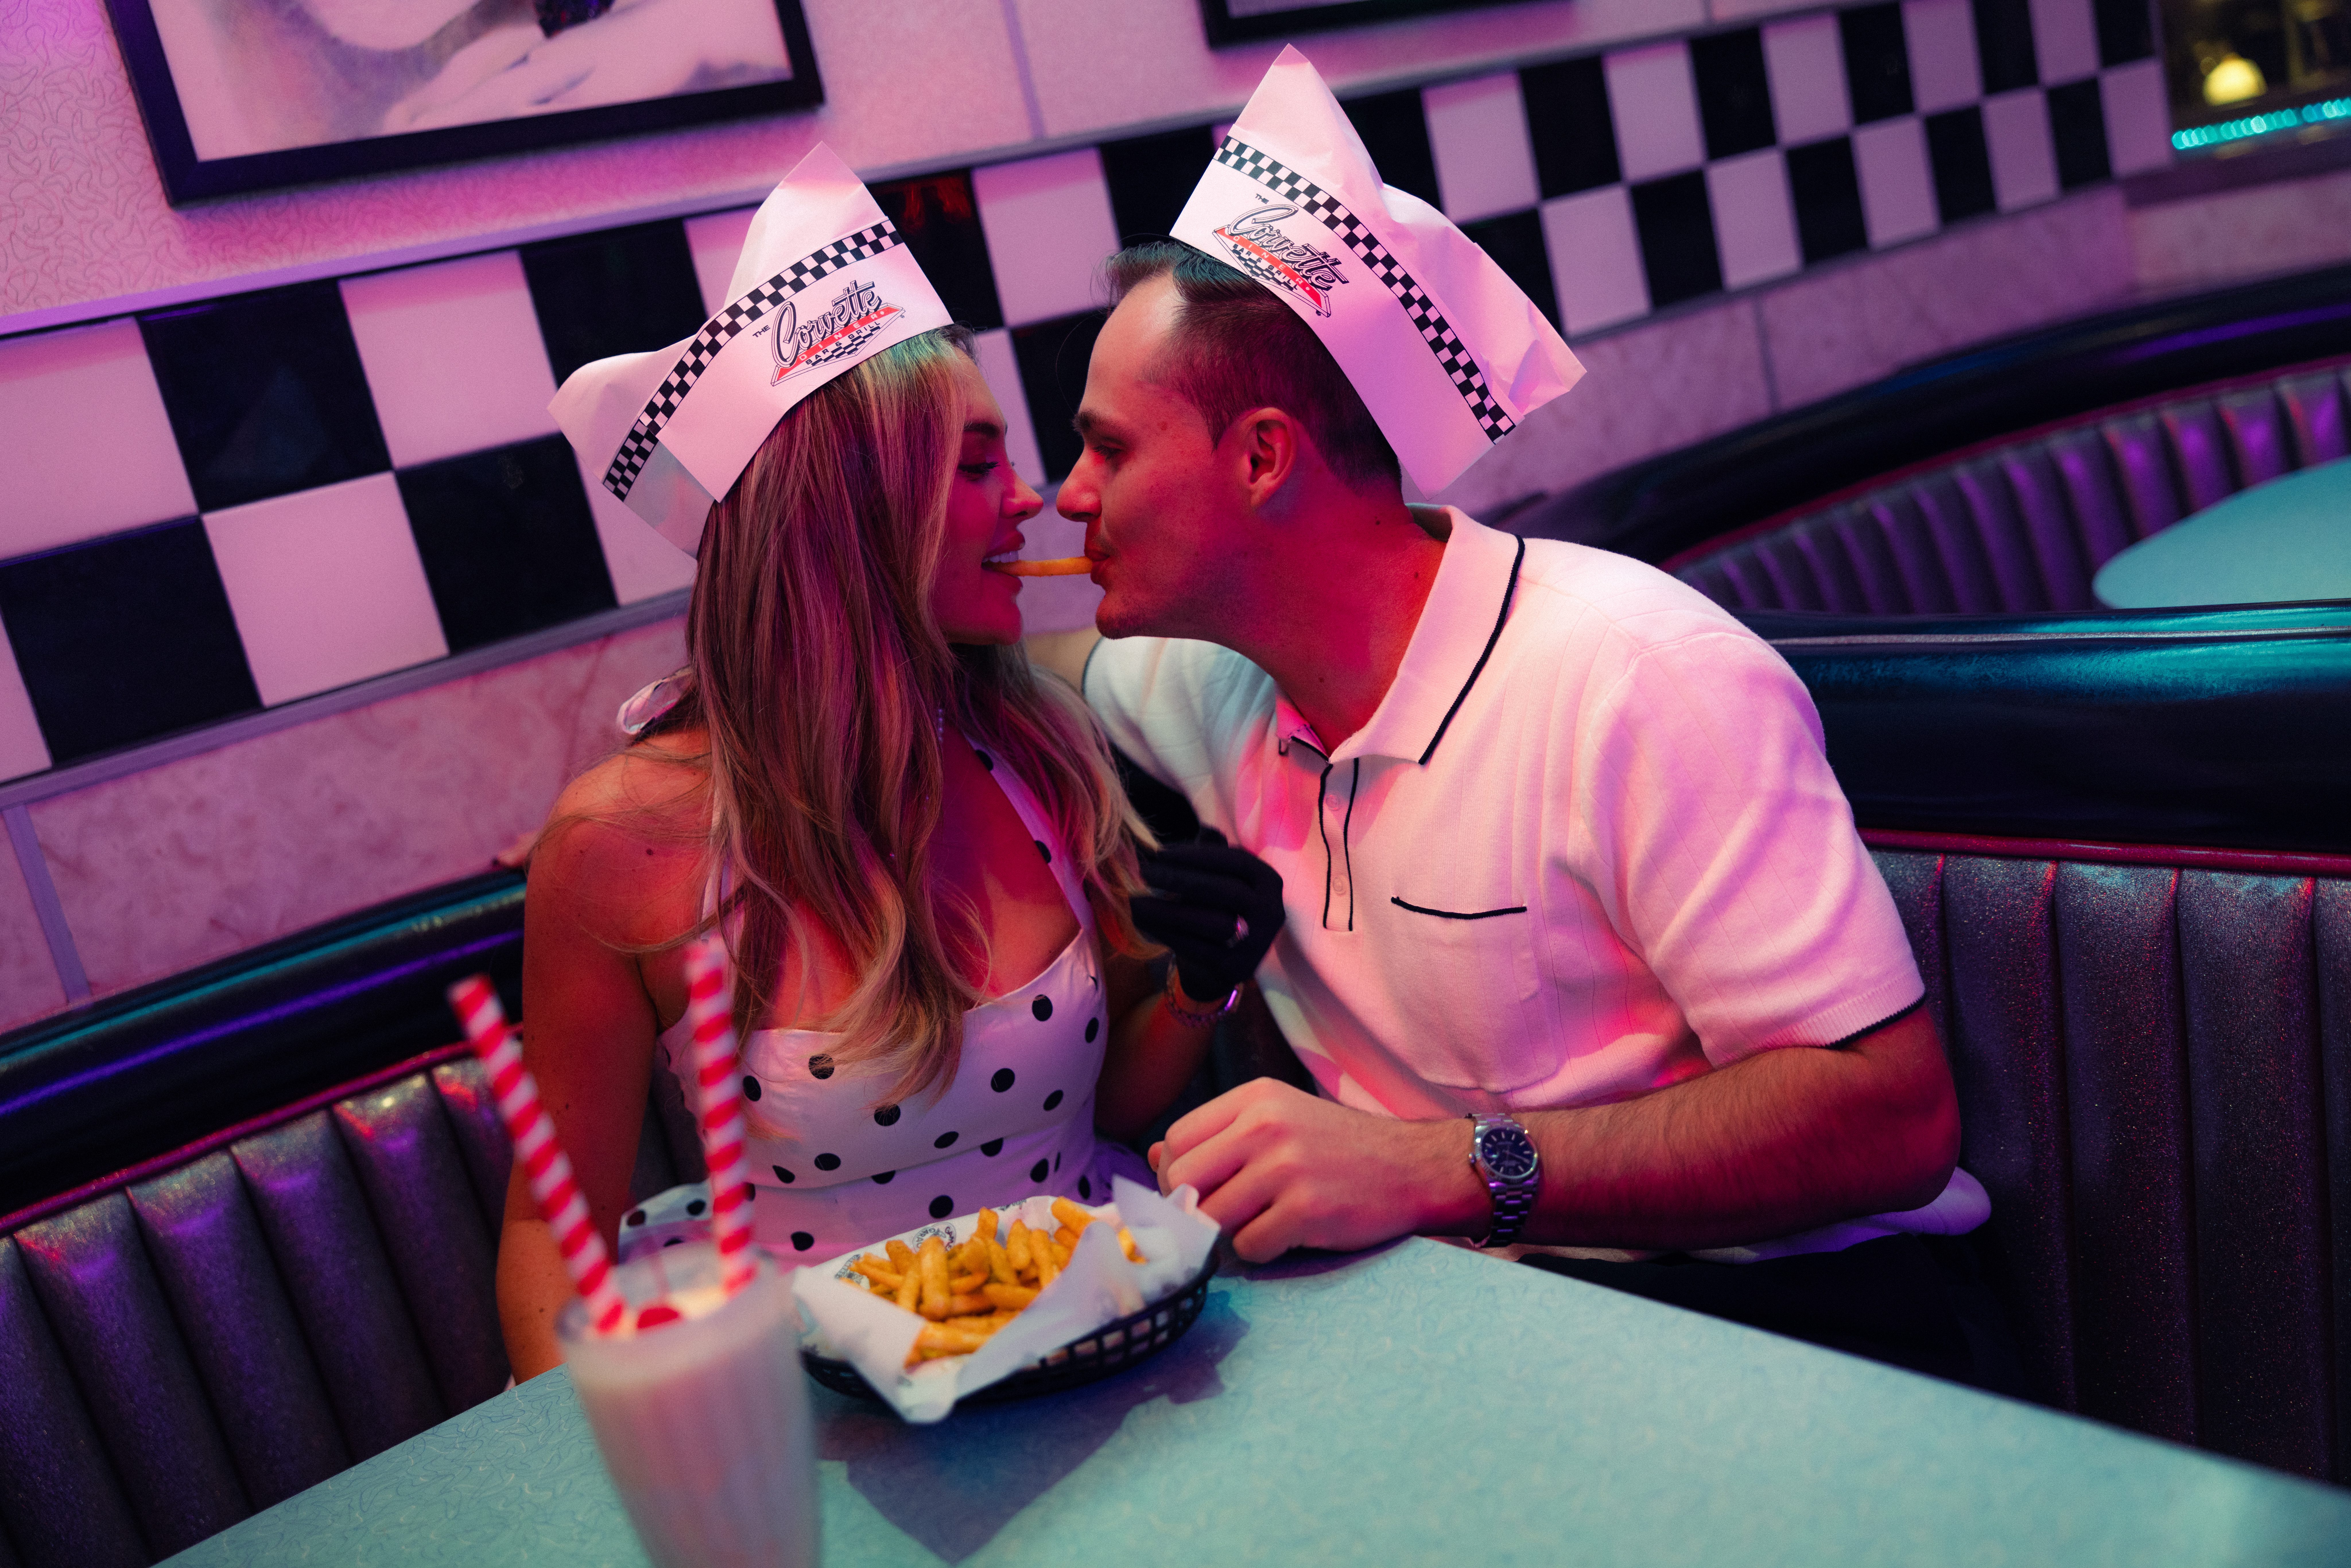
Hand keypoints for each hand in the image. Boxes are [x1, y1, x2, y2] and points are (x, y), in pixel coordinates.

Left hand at [1131, 829, 1284, 1002]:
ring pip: (1212, 922)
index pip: (1237, 861)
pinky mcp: (1236, 968)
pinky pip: (1198, 948)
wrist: (1218, 965)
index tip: (1161, 852)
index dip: (1199, 855)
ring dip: (1169, 910)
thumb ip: (1214, 854)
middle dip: (1181, 879)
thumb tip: (1207, 830)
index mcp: (1269, 882)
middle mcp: (1271, 912)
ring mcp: (1257, 943)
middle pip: (1226, 891)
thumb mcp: (1217, 879)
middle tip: (1145, 872)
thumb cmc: (1215, 909)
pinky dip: (1168, 933)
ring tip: (1135, 901)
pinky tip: (1143, 921)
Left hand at [1148, 1080, 1483, 1261]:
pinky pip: (1249, 1247)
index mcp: (1255, 1099)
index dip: (1177, 1173)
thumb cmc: (1338, 1147)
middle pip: (1184, 1180)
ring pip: (1213, 1218)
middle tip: (1220, 1215)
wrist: (1412, 1167)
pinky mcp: (1306, 1211)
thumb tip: (1153, 1157)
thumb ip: (1217, 1136)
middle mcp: (1265, 1127)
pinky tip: (1288, 1233)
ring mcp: (1287, 1169)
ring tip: (1262, 1220)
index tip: (1199, 1189)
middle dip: (1193, 1206)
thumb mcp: (1279, 1120)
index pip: (1177, 1139)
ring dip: (1230, 1231)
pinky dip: (1261, 1249)